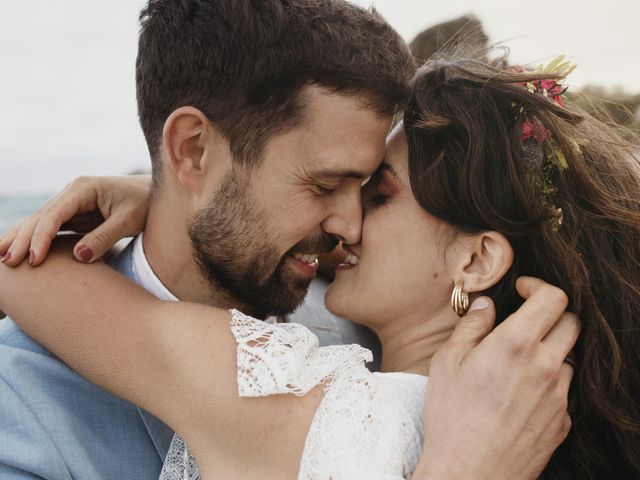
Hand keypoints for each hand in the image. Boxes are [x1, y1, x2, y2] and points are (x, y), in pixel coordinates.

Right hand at [0, 175, 151, 265]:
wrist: (154, 194)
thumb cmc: (145, 204)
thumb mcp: (130, 219)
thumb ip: (106, 236)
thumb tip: (79, 257)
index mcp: (83, 188)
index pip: (54, 214)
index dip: (41, 238)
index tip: (34, 260)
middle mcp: (72, 193)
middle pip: (40, 217)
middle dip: (23, 240)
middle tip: (7, 263)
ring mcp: (71, 203)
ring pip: (39, 222)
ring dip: (21, 239)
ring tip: (1, 258)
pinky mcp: (74, 215)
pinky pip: (49, 228)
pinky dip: (34, 239)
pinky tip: (19, 252)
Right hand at [414, 277, 578, 479]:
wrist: (469, 473)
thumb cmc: (451, 416)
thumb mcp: (447, 361)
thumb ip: (471, 326)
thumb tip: (486, 306)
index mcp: (516, 344)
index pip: (551, 298)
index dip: (538, 286)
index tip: (523, 289)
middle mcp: (546, 366)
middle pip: (570, 323)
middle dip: (549, 314)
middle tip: (523, 321)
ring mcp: (559, 396)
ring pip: (567, 358)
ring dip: (548, 351)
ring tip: (516, 364)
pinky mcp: (562, 422)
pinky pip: (562, 391)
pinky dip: (546, 384)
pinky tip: (519, 397)